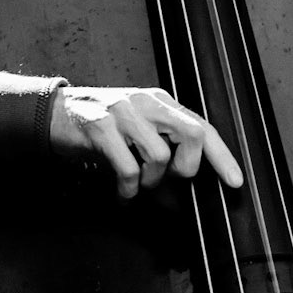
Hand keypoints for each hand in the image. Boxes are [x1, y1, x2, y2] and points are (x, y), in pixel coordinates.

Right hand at [50, 85, 242, 199]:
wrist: (57, 113)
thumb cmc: (103, 125)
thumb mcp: (139, 124)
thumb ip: (165, 140)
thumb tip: (190, 175)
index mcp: (160, 101)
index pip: (201, 126)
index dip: (222, 156)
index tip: (236, 182)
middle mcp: (145, 102)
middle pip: (191, 135)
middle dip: (186, 167)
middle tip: (167, 178)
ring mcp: (122, 112)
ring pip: (159, 156)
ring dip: (149, 180)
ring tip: (136, 182)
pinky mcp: (100, 127)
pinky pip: (127, 168)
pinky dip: (127, 189)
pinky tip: (122, 191)